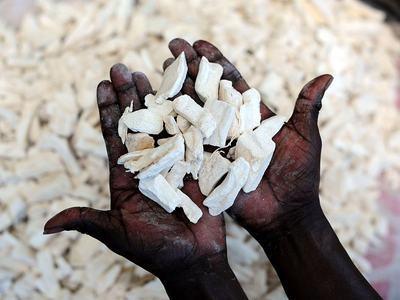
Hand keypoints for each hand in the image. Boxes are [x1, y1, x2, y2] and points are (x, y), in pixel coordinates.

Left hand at [44, 64, 226, 280]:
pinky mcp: (198, 165)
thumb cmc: (155, 251)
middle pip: (138, 123)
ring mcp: (175, 162)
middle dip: (129, 96)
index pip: (114, 137)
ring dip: (158, 98)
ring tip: (150, 71)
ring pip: (165, 124)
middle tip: (122, 68)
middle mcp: (150, 164)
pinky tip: (187, 92)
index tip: (101, 85)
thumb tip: (47, 225)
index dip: (107, 111)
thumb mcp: (118, 234)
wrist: (194, 259)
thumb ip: (89, 220)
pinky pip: (194, 136)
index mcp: (128, 176)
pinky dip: (191, 114)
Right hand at [167, 39, 380, 299]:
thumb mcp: (305, 138)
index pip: (230, 82)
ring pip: (192, 115)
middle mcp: (229, 127)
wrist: (285, 213)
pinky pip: (187, 145)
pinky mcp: (206, 165)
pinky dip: (172, 128)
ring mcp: (215, 145)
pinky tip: (156, 110)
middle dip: (188, 70)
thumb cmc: (299, 176)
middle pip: (206, 93)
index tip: (198, 45)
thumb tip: (328, 75)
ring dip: (176, 92)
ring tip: (160, 71)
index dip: (214, 62)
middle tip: (172, 49)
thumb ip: (307, 107)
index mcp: (250, 116)